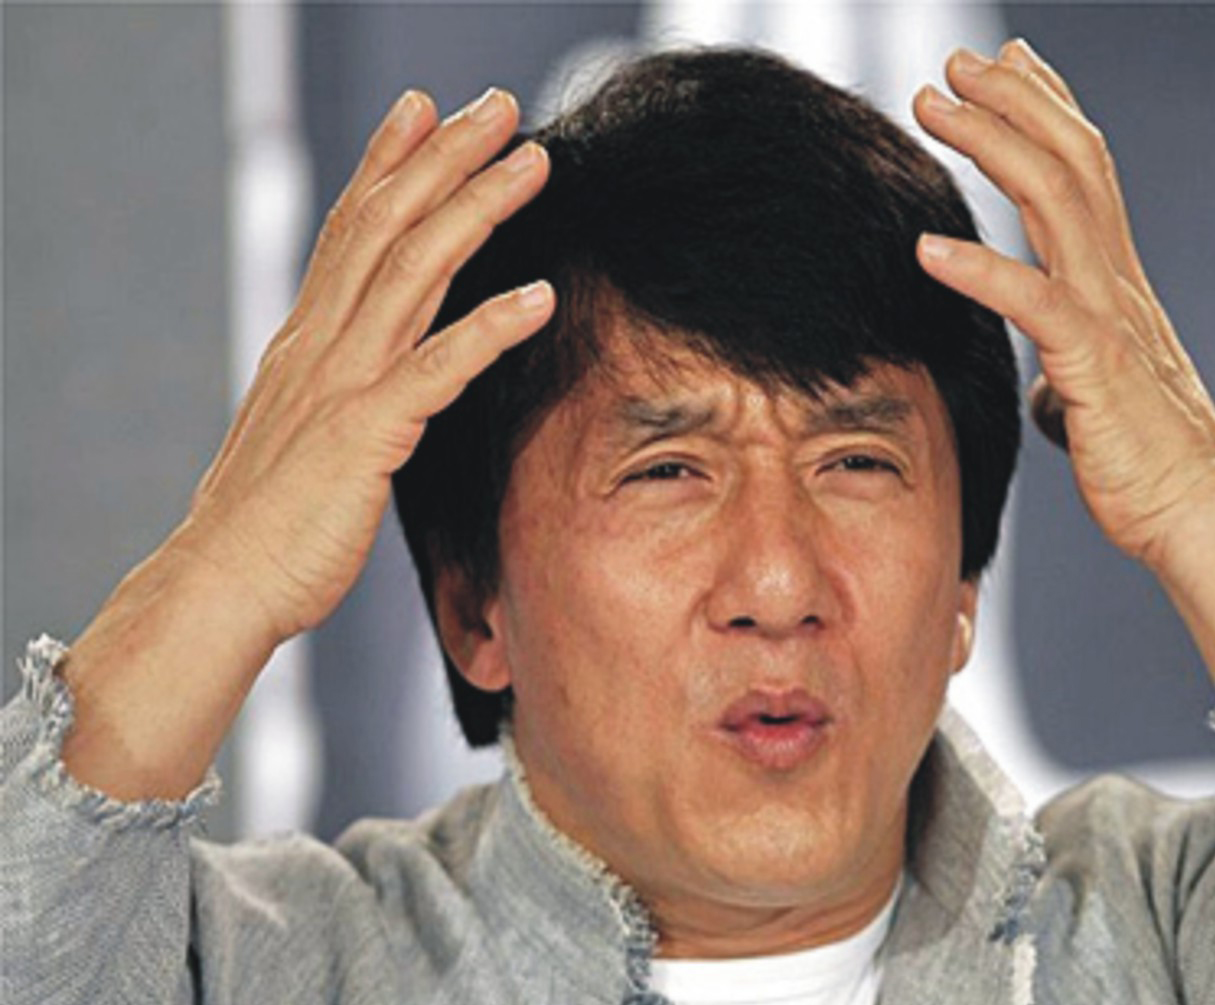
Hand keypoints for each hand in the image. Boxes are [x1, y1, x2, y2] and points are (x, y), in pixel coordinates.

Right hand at [180, 86, 553, 643]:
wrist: (221, 585)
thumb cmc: (271, 523)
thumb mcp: (303, 430)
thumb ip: (338, 385)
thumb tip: (372, 371)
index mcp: (307, 342)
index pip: (350, 229)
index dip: (388, 162)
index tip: (423, 110)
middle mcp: (320, 346)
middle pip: (387, 225)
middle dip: (445, 157)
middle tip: (496, 105)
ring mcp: (340, 385)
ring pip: (414, 271)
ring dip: (477, 209)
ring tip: (532, 162)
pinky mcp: (365, 435)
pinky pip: (436, 369)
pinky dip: (490, 328)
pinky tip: (540, 296)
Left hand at [913, 40, 1214, 566]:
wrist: (1195, 512)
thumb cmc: (1143, 461)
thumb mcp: (1093, 399)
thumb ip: (1069, 372)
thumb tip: (1047, 386)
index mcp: (1113, 282)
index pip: (1083, 170)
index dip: (1046, 108)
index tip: (1006, 62)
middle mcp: (1116, 280)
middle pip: (1069, 159)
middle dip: (1012, 99)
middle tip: (955, 61)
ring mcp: (1110, 315)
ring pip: (1056, 199)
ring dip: (991, 142)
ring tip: (931, 104)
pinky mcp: (1096, 365)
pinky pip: (1036, 303)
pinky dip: (981, 271)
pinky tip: (926, 249)